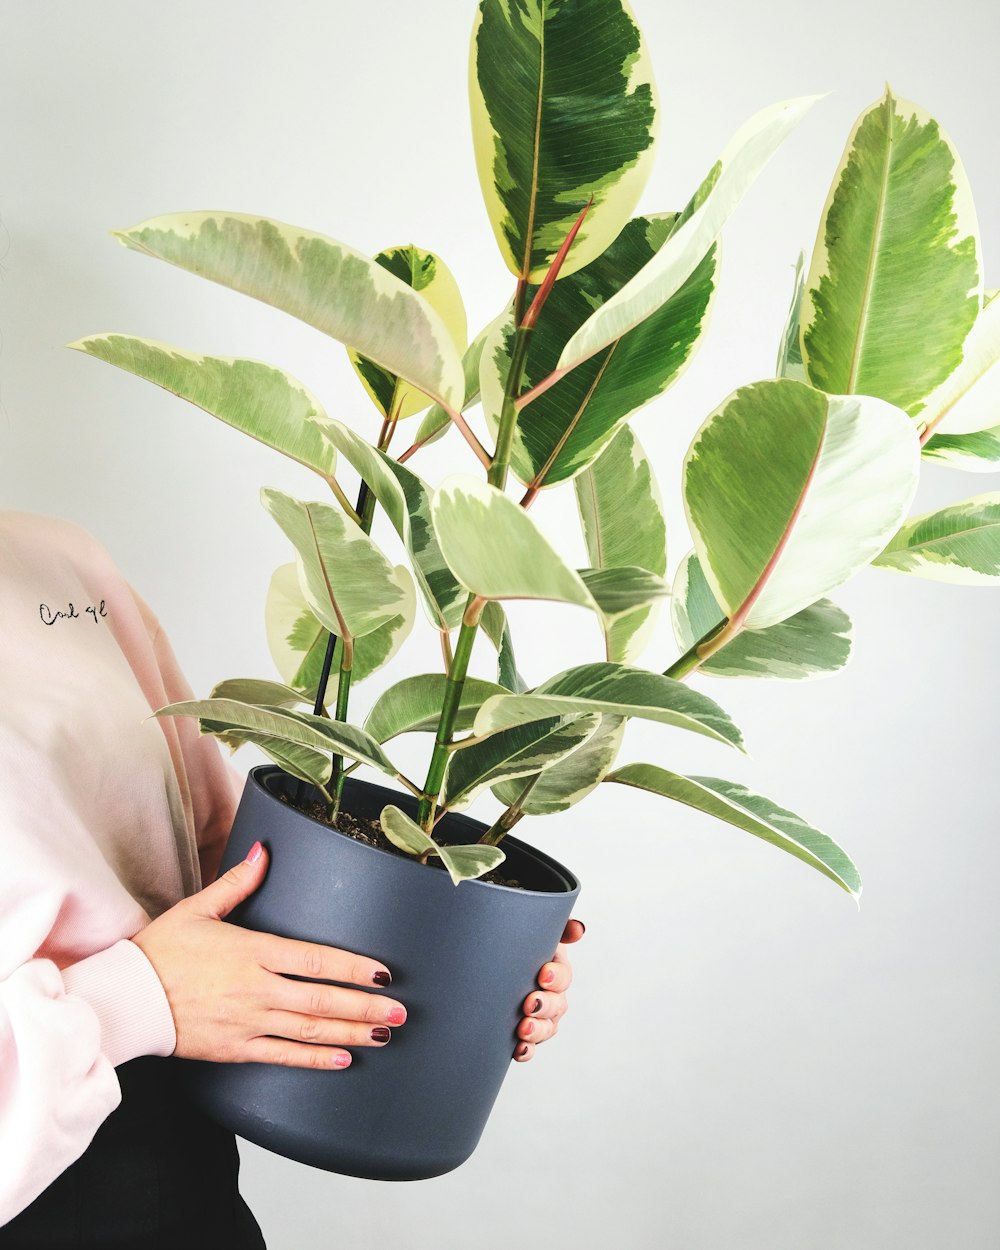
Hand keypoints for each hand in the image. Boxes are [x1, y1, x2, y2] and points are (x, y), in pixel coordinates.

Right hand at [131, 841, 404, 1069]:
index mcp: (253, 950)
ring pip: (309, 1030)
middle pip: (322, 999)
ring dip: (350, 1033)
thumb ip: (237, 882)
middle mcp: (256, 988)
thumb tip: (263, 851)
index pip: (316, 960)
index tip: (383, 973)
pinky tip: (341, 1060)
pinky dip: (314, 1059)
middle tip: (399, 1011)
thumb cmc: (160, 951)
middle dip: (365, 1007)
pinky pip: (282, 1056)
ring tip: (382, 1034)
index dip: (354, 968)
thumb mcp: (199, 909)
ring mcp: (248, 1021)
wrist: (126, 998)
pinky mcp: (235, 1049)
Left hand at [514, 918, 584, 1062]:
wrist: (490, 965)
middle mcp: (552, 995)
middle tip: (529, 1003)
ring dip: (537, 1030)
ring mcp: (540, 1017)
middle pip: (557, 1005)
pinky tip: (518, 1049)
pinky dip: (526, 1050)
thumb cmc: (518, 946)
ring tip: (523, 1029)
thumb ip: (558, 928)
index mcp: (554, 969)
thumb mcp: (535, 933)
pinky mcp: (525, 1035)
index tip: (543, 975)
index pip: (564, 976)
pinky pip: (530, 1047)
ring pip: (547, 1028)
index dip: (557, 977)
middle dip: (545, 1005)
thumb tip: (579, 929)